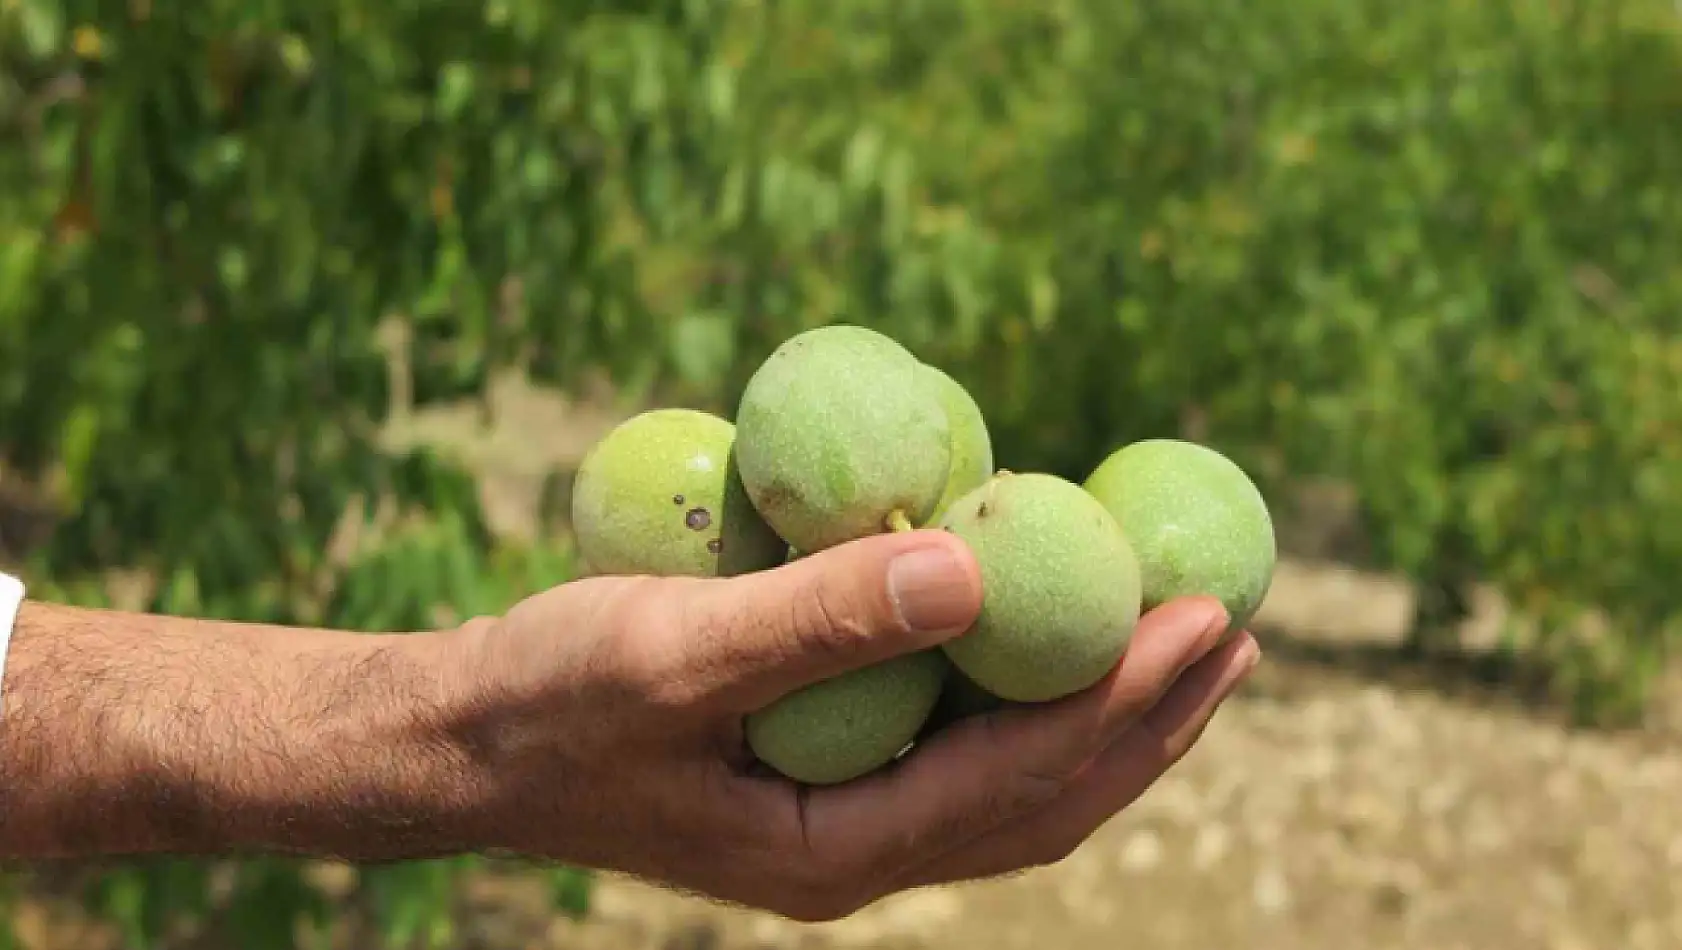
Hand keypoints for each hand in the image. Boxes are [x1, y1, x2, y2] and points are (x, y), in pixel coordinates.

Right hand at [442, 529, 1258, 920]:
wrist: (463, 743)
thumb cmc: (549, 697)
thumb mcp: (670, 651)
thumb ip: (817, 621)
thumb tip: (973, 570)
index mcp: (836, 849)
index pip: (1021, 780)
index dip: (1124, 699)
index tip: (1205, 613)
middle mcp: (858, 854)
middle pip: (1047, 800)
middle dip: (1152, 721)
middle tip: (1236, 630)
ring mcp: (844, 825)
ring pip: (1014, 785)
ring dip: (1106, 718)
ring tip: (1186, 647)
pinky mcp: (824, 781)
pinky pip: (961, 751)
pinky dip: (1028, 702)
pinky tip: (1047, 641)